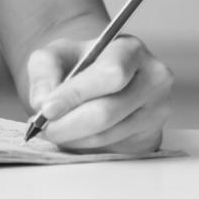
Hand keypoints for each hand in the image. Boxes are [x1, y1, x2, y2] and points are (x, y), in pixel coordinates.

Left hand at [25, 34, 172, 152]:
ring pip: (107, 134)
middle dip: (68, 123)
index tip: (47, 109)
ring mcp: (157, 110)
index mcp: (130, 50)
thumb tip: (42, 102)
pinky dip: (85, 146)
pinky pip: (112, 148)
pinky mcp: (152, 136)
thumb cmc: (82, 65)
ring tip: (54, 130)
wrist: (103, 83)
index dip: (76, 94)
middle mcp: (153, 78)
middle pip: (107, 111)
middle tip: (43, 127)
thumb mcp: (57, 54)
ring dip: (73, 137)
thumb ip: (44, 70)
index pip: (110, 74)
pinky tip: (74, 136)